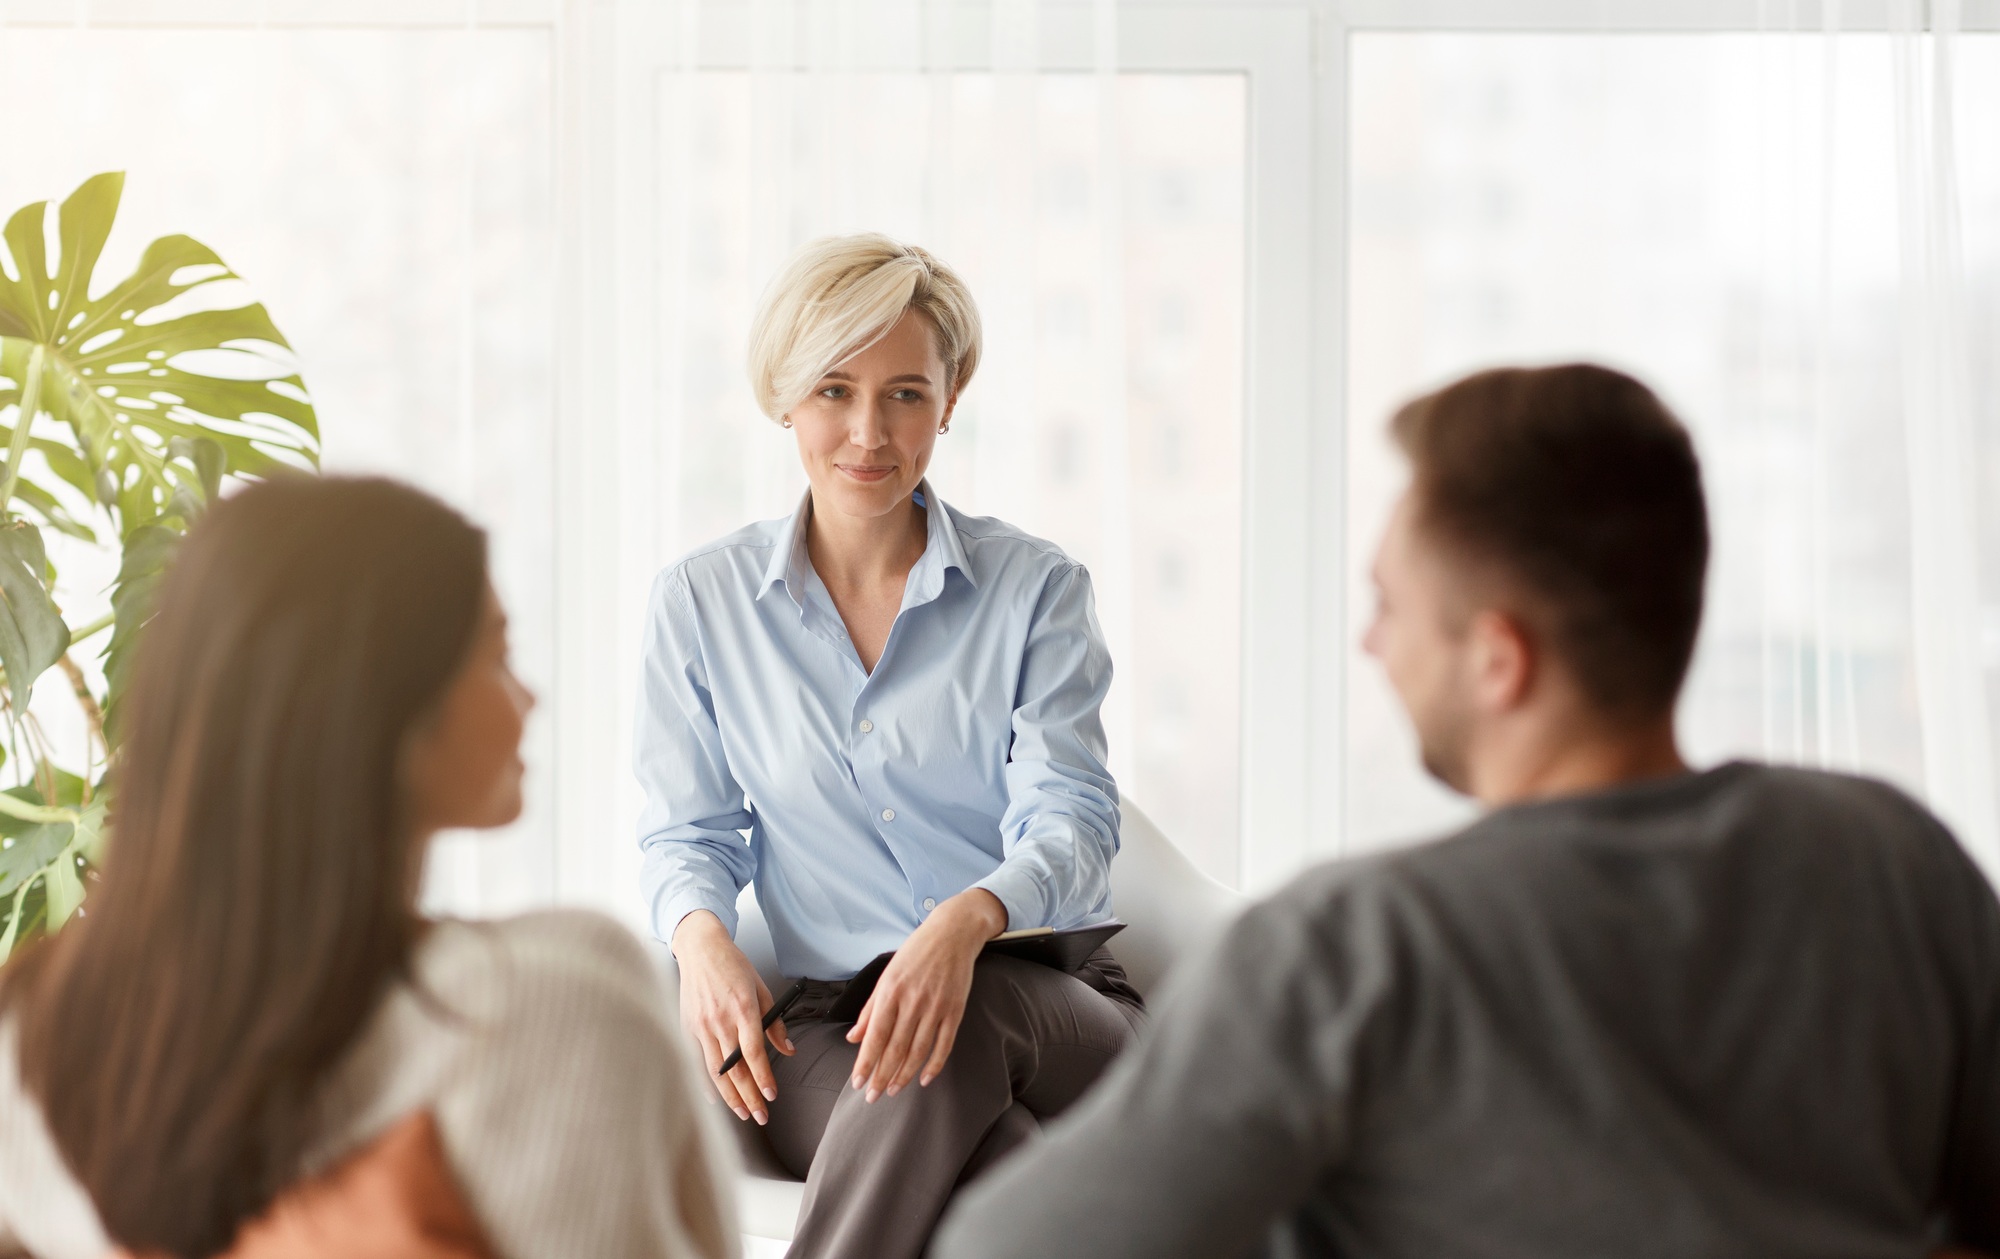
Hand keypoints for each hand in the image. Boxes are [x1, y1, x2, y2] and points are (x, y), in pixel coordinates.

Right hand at [672, 910, 794, 1124]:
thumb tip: (788, 1049)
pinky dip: (706, 1083)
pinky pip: (697, 1062)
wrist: (701, 950)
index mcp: (743, 1009)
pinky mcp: (688, 1028)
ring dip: (730, 1096)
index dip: (763, 1077)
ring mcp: (701, 1026)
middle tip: (761, 1116)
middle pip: (735, 1068)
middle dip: (749, 1096)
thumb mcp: (762, 989)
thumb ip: (775, 1023)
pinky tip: (716, 1099)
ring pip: (715, 1071)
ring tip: (743, 1113)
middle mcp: (720, 1020)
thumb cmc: (733, 966)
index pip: (754, 1053)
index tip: (771, 1095)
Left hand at [846, 889, 1007, 1101]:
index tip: (857, 1082)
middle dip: (881, 1076)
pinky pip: (944, 1044)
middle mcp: (913, 1001)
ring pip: (918, 1051)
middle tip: (872, 1097)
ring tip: (893, 1090)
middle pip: (895, 1048)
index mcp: (891, 991)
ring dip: (904, 1075)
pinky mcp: (955, 1010)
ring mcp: (936, 1007)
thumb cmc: (915, 952)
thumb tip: (853, 1038)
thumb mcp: (886, 975)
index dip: (865, 1062)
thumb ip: (870, 1009)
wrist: (953, 932)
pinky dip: (934, 1065)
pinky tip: (924, 1079)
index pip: (875, 1035)